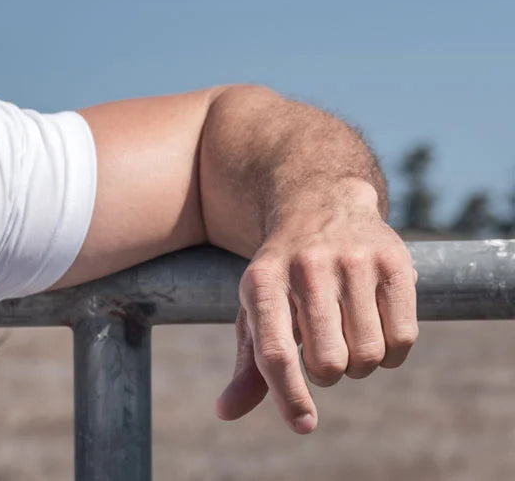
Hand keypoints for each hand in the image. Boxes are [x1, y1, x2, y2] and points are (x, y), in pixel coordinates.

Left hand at [213, 198, 418, 432]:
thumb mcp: (257, 309)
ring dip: (360, 365)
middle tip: (323, 352)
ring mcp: (352, 260)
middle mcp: (305, 267)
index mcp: (261, 281)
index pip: (274, 353)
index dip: (289, 396)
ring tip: (346, 337)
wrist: (320, 203)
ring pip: (368, 355)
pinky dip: (392, 352)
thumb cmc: (284, 274)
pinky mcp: (393, 261)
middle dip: (328, 374)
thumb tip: (225, 412)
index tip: (303, 425)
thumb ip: (249, 364)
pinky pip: (403, 339)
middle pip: (327, 363)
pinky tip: (376, 328)